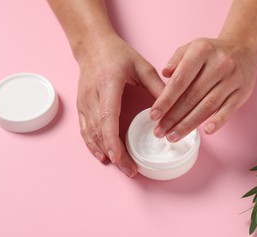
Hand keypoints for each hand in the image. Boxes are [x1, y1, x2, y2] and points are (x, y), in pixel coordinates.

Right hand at [76, 34, 163, 176]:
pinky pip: (85, 130)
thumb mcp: (141, 65)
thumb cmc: (117, 54)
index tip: (118, 157)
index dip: (111, 140)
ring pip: (91, 134)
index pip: (107, 117)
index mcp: (107, 85)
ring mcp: (84, 103)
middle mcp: (92, 97)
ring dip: (104, 152)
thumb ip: (157, 86)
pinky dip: (93, 145)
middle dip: (114, 154)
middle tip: (130, 170)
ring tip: (121, 167)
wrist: (92, 46)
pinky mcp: (82, 106)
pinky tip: (103, 156)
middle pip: (100, 131)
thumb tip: (174, 106)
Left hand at [149, 37, 256, 141]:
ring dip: (188, 124)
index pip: (180, 80)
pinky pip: (229, 109)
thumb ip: (176, 59)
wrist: (245, 47)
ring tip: (173, 136)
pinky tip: (206, 131)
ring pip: (208, 106)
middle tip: (160, 131)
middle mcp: (219, 64)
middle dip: (173, 117)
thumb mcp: (192, 47)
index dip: (165, 100)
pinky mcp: (243, 92)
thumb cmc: (212, 51)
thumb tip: (164, 73)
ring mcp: (233, 79)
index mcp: (202, 51)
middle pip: (192, 97)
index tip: (153, 115)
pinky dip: (218, 121)